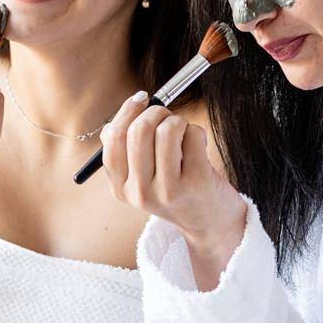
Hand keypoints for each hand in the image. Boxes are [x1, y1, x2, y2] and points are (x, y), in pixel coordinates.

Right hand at [101, 94, 246, 279]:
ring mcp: (168, 189)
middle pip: (138, 131)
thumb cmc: (176, 189)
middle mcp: (140, 192)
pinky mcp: (196, 182)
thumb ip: (126, 150)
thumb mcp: (143, 178)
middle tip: (167, 115)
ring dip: (178, 121)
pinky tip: (198, 147)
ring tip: (184, 133)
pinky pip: (192, 135)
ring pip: (166, 130)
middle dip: (156, 112)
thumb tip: (118, 118)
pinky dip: (196, 132)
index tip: (142, 99)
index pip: (112, 139)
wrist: (210, 223)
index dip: (127, 112)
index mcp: (121, 189)